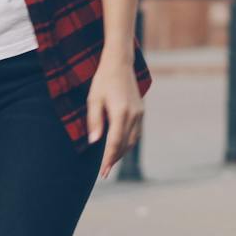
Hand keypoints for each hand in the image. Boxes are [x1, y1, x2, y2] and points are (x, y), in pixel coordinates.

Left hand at [86, 55, 143, 178]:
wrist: (120, 63)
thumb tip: (94, 142)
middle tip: (104, 171)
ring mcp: (140, 112)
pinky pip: (136, 132)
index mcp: (121, 112)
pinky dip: (128, 142)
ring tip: (111, 161)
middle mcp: (133, 114)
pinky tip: (120, 146)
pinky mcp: (141, 110)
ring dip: (122, 152)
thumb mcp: (93, 99)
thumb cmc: (103, 80)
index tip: (103, 173)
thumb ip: (94, 121)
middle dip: (114, 159)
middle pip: (125, 144)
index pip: (114, 143)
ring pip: (133, 140)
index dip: (108, 159)